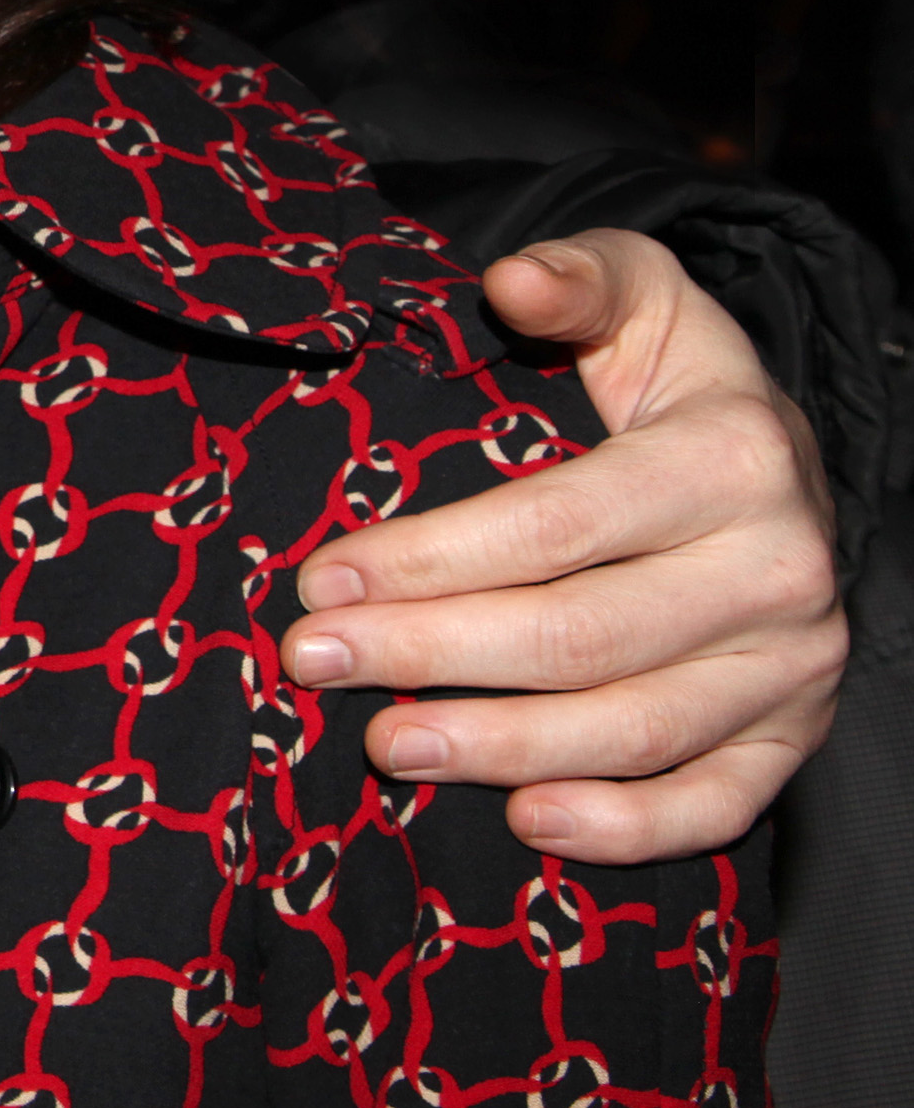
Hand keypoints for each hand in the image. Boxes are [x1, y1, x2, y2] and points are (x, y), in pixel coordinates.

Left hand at [283, 228, 844, 863]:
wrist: (778, 460)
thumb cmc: (672, 379)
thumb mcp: (642, 295)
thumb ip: (579, 278)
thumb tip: (511, 280)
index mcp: (734, 457)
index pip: (558, 524)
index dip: (430, 557)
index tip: (321, 576)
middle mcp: (779, 570)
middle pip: (583, 636)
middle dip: (431, 655)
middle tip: (314, 662)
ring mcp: (792, 666)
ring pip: (636, 730)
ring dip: (501, 750)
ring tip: (384, 746)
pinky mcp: (793, 735)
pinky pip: (715, 805)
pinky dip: (623, 829)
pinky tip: (526, 822)